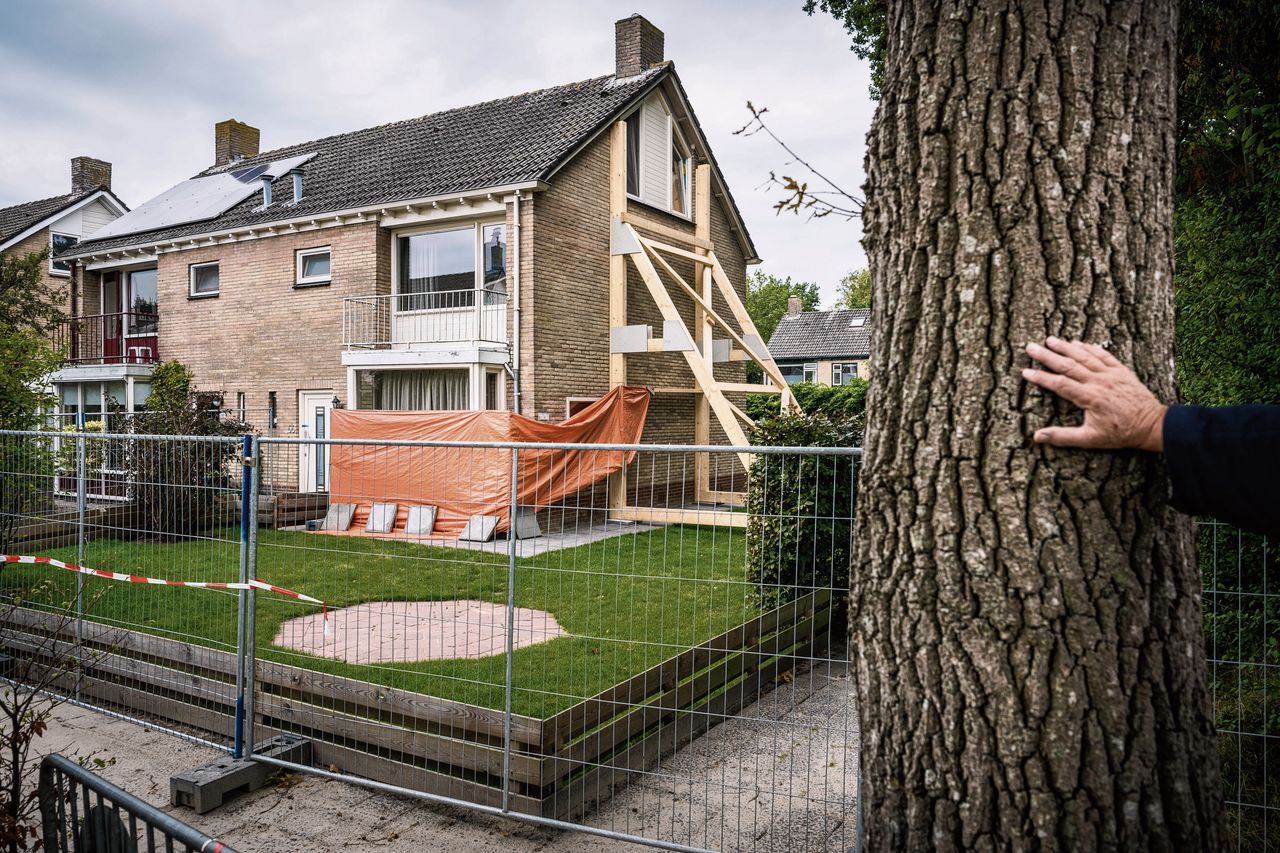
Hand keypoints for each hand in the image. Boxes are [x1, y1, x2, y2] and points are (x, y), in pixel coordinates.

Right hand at [1021, 337, 1166, 450]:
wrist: (1151, 425)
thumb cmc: (1120, 434)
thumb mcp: (1090, 440)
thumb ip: (1063, 437)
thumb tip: (1037, 436)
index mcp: (1089, 398)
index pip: (1059, 384)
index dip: (1041, 377)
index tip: (1025, 372)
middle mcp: (1098, 382)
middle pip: (1068, 365)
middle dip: (1047, 356)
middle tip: (1031, 347)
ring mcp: (1111, 374)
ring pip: (1084, 356)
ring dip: (1066, 347)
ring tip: (1050, 340)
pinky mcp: (1121, 371)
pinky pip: (1103, 355)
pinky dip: (1090, 348)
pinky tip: (1079, 342)